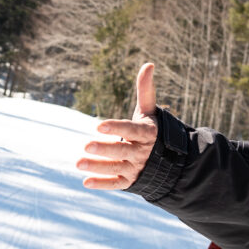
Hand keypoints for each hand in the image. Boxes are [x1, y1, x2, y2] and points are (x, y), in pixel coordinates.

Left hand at [77, 63, 157, 189]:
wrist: (170, 161)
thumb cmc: (152, 131)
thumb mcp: (148, 112)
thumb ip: (145, 91)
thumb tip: (148, 64)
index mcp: (147, 134)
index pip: (131, 130)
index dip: (117, 128)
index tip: (99, 125)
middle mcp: (142, 152)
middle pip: (122, 151)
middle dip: (105, 149)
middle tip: (86, 145)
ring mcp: (136, 168)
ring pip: (116, 167)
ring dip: (98, 166)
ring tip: (78, 163)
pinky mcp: (130, 181)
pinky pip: (115, 183)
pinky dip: (102, 184)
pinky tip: (86, 182)